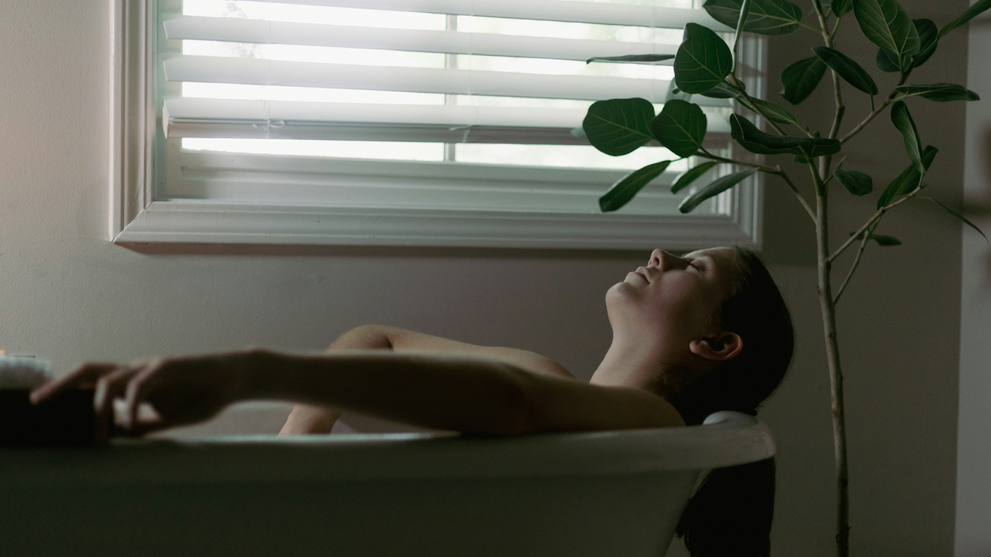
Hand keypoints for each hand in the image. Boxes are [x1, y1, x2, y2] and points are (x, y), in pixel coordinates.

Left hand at [30, 352, 253, 437]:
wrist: (236, 380)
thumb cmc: (204, 396)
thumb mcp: (168, 417)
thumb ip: (144, 424)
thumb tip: (120, 437)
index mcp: (134, 382)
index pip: (94, 382)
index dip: (67, 390)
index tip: (44, 406)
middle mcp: (136, 370)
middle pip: (90, 370)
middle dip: (61, 385)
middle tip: (39, 401)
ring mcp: (150, 367)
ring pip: (108, 380)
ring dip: (97, 409)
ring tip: (98, 435)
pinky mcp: (167, 367)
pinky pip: (139, 385)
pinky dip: (130, 407)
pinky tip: (131, 424)